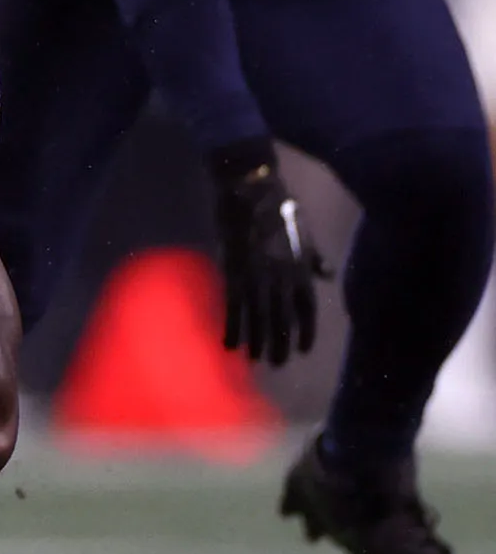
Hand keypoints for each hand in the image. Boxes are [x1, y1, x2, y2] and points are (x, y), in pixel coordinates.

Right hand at [211, 143, 326, 365]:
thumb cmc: (278, 205)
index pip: (306, 308)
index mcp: (300, 267)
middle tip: (276, 364)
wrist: (250, 189)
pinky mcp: (234, 271)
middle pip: (282, 319)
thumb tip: (324, 275)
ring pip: (259, 317)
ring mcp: (257, 275)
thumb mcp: (303, 231)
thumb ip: (313, 256)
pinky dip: (232, 327)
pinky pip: (234, 306)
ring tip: (254, 361)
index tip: (303, 351)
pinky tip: (228, 344)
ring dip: (257, 342)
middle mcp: (282, 276)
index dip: (305, 332)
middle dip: (280, 344)